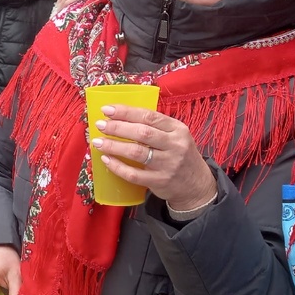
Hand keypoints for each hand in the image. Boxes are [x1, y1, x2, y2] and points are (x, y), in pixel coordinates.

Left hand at [92, 104, 217, 210]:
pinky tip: (107, 160)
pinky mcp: (160, 181)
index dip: (126, 112)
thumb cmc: (180, 155)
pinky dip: (117, 166)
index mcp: (177, 129)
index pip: (149, 116)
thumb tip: (121, 117)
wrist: (197, 185)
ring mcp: (168, 165)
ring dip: (113, 146)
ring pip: (136, 152)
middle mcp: (175, 145)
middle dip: (117, 128)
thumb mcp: (176, 136)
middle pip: (142, 133)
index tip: (107, 110)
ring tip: (98, 142)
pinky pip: (133, 174)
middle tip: (100, 125)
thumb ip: (156, 127)